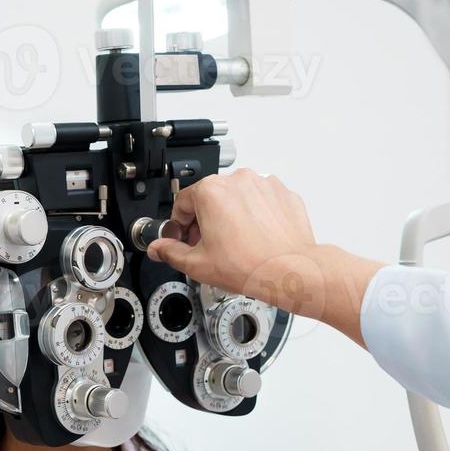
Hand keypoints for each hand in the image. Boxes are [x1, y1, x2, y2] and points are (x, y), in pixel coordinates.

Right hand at [146, 171, 385, 344]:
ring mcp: (263, 184)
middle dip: (206, 220)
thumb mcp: (198, 265)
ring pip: (236, 197)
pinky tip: (255, 237)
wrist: (291, 270)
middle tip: (210, 246)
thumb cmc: (250, 266)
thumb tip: (158, 248)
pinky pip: (261, 200)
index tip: (185, 238)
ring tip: (237, 243)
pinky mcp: (282, 193)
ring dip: (231, 215)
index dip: (179, 224)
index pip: (182, 202)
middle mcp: (237, 180)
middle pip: (210, 197)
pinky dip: (255, 215)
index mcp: (210, 192)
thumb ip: (171, 252)